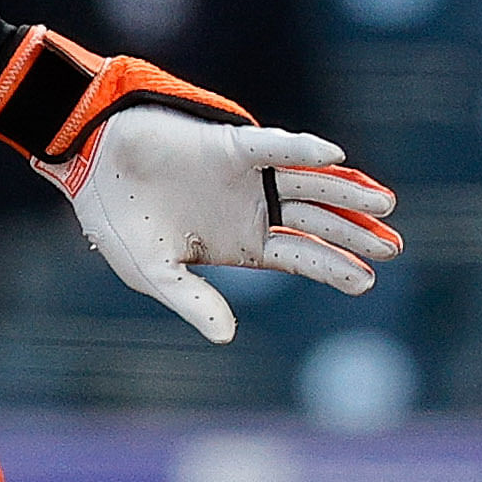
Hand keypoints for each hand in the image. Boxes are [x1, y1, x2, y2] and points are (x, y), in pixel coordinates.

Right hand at [54, 100, 402, 344]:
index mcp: (240, 243)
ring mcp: (245, 176)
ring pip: (307, 185)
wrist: (87, 163)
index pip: (298, 257)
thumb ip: (192, 301)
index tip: (366, 282)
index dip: (333, 268)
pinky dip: (301, 150)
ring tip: (384, 205)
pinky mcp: (230, 145)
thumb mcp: (153, 272)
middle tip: (394, 249)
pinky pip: (272, 146)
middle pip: (315, 223)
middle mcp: (252, 208)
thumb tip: (227, 336)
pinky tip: (331, 157)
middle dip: (355, 235)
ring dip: (345, 193)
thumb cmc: (117, 218)